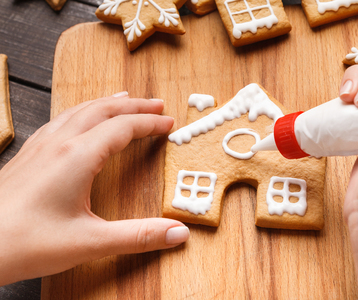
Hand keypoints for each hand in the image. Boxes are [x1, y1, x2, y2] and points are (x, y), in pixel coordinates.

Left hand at [0, 93, 189, 285]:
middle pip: (103, 111)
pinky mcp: (27, 156)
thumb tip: (178, 233)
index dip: (150, 124)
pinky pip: (60, 121)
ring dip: (107, 104)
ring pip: (79, 111)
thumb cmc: (24, 243)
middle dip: (134, 106)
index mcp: (78, 157)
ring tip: (123, 100)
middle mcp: (58, 144)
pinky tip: (79, 120)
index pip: (124, 128)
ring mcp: (39, 147)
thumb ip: (138, 236)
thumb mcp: (90, 242)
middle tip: (155, 104)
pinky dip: (81, 112)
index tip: (169, 123)